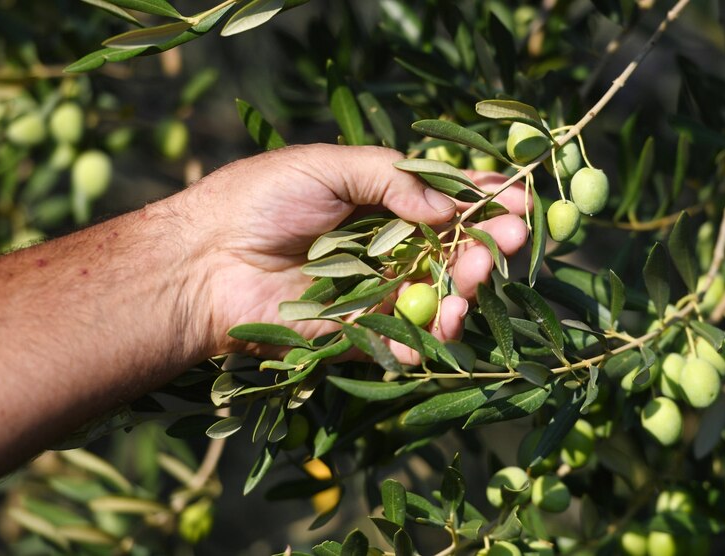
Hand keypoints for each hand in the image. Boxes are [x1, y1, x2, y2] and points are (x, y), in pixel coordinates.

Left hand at [190, 144, 528, 359]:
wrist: (205, 262)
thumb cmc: (261, 201)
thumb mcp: (329, 165)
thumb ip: (393, 178)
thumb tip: (450, 207)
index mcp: (379, 204)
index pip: (444, 202)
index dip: (482, 200)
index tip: (519, 197)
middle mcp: (385, 249)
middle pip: (452, 250)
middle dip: (487, 243)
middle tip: (512, 236)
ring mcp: (376, 292)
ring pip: (439, 295)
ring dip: (468, 287)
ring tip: (476, 272)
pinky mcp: (360, 333)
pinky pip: (406, 340)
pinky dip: (428, 338)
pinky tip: (443, 322)